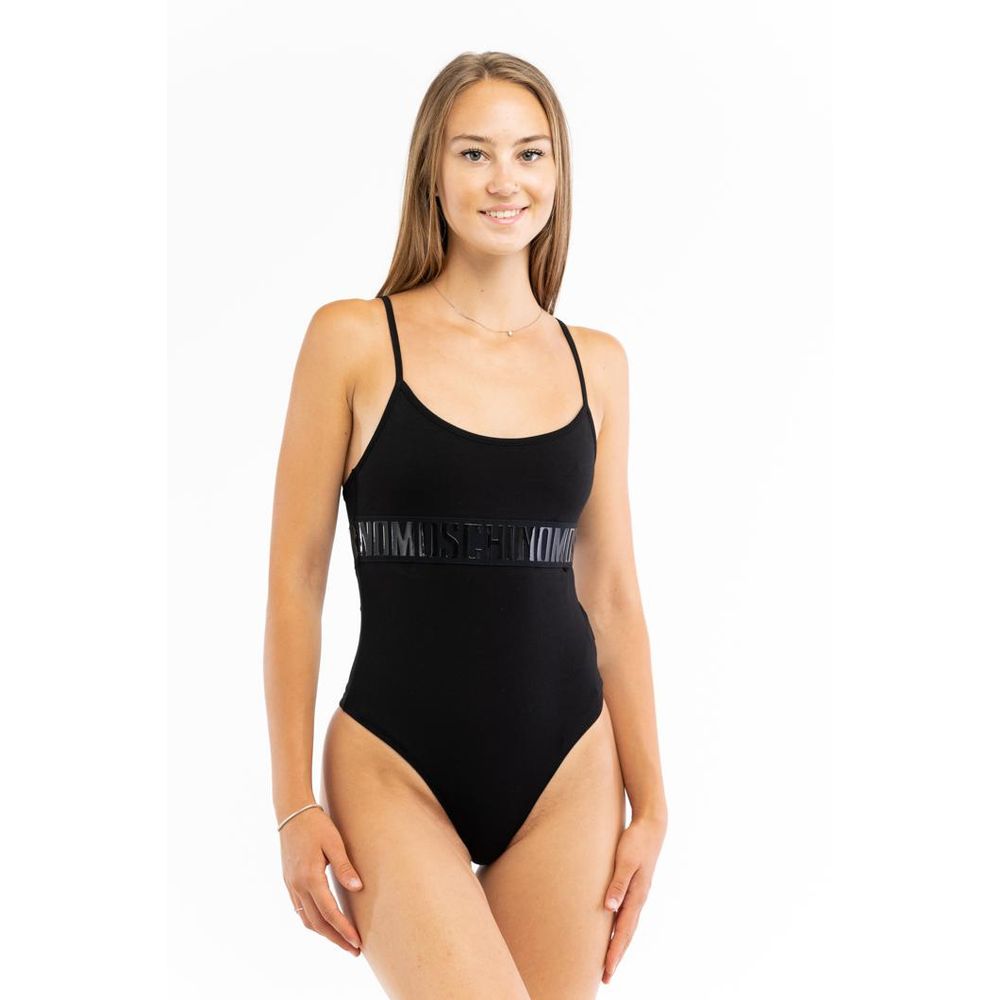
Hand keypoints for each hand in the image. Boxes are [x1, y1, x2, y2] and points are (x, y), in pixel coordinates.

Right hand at [280, 805, 364, 954]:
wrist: (292, 812)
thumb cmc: (316, 825)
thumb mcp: (334, 842)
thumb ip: (345, 867)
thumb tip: (358, 889)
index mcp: (310, 878)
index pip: (330, 913)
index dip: (344, 930)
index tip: (357, 942)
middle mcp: (298, 886)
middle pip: (317, 923)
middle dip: (336, 939)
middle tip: (353, 950)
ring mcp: (291, 885)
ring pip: (306, 919)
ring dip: (324, 933)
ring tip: (341, 940)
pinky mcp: (289, 881)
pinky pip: (299, 909)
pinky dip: (313, 920)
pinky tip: (324, 922)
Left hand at [602, 813, 666, 983]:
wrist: (651, 826)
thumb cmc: (636, 841)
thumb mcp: (625, 860)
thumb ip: (618, 883)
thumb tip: (610, 908)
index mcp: (637, 895)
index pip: (623, 931)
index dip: (614, 952)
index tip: (607, 971)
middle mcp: (638, 899)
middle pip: (627, 934)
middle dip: (616, 955)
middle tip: (605, 977)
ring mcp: (638, 894)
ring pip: (628, 926)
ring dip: (618, 944)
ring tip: (609, 961)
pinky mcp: (635, 887)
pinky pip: (627, 914)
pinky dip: (620, 928)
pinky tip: (614, 931)